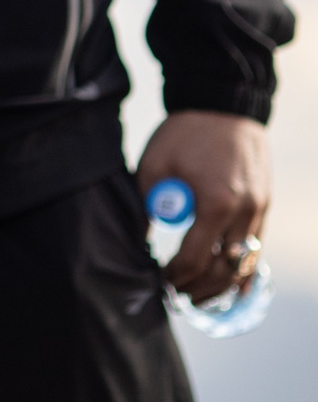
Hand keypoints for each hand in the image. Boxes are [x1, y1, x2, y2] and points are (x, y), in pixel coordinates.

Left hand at [137, 110, 269, 303]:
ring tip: (199, 297)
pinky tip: (232, 285)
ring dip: (222, 284)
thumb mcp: (154, 166)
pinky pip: (258, 248)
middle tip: (177, 295)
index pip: (194, 257)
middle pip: (224, 269)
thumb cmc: (184, 134)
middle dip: (198, 287)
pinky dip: (244, 269)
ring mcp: (259, 211)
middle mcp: (244, 213)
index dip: (175, 275)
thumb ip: (147, 204)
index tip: (160, 280)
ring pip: (245, 264)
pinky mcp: (264, 206)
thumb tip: (138, 237)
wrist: (222, 105)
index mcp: (216, 204)